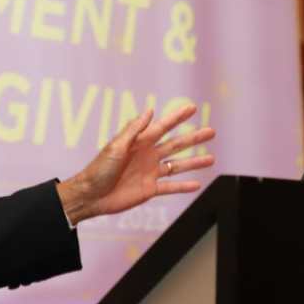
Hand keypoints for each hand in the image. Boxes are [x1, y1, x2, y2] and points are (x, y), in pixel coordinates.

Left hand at [56, 104, 214, 225]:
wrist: (92, 195)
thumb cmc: (99, 168)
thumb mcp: (116, 146)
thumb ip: (133, 130)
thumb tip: (149, 110)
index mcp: (140, 142)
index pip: (163, 127)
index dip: (177, 117)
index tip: (191, 108)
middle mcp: (148, 155)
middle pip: (176, 145)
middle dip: (194, 138)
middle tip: (211, 131)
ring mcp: (150, 172)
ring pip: (177, 166)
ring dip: (194, 162)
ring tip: (212, 159)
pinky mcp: (149, 189)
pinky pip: (170, 187)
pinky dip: (183, 186)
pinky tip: (197, 184)